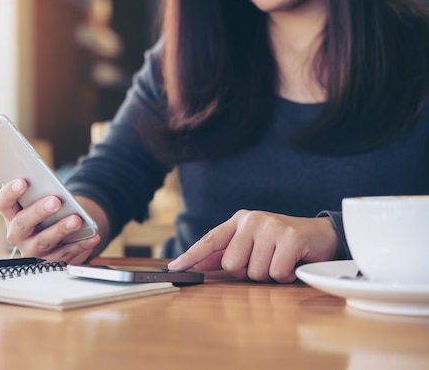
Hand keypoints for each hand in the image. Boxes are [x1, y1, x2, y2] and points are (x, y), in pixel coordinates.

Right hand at [0, 179, 100, 263]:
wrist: (57, 234)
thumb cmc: (46, 211)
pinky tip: (92, 236)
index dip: (10, 193)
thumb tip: (50, 182)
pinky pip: (65, 255)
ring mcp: (31, 250)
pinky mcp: (49, 262)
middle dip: (39, 211)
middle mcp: (17, 234)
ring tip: (77, 220)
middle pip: (22, 223)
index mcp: (11, 214)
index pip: (3, 203)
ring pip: (43, 242)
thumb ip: (40, 191)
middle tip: (55, 201)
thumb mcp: (39, 200)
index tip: (23, 181)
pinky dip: (80, 245)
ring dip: (60, 230)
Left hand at [167, 210, 338, 282]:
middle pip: (231, 264)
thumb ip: (226, 253)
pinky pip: (275, 273)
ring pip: (254, 272)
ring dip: (268, 275)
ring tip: (280, 261)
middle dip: (248, 271)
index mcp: (239, 221)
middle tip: (265, 261)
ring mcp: (271, 227)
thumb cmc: (282, 243)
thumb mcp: (252, 245)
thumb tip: (200, 263)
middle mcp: (252, 220)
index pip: (210, 240)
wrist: (322, 235)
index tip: (174, 268)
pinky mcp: (290, 237)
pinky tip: (292, 264)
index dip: (190, 255)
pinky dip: (285, 276)